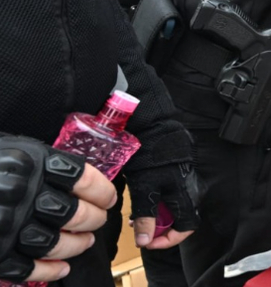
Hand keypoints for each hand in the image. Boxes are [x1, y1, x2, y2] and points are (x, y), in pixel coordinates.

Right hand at [0, 136, 117, 282]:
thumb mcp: (13, 151)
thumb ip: (43, 164)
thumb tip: (84, 182)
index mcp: (27, 164)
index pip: (81, 178)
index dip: (102, 190)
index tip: (109, 197)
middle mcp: (17, 194)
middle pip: (74, 213)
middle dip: (94, 219)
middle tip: (99, 220)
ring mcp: (3, 225)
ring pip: (55, 242)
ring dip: (77, 245)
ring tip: (85, 241)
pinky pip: (27, 268)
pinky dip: (48, 270)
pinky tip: (60, 267)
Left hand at [126, 162, 199, 248]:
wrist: (155, 129)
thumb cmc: (151, 159)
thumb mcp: (145, 190)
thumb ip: (146, 217)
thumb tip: (144, 241)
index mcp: (186, 198)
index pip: (185, 229)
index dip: (168, 240)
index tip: (148, 242)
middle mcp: (191, 192)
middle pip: (180, 220)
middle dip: (159, 229)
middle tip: (140, 230)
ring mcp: (187, 182)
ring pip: (175, 209)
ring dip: (157, 217)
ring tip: (136, 217)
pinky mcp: (180, 175)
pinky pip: (173, 197)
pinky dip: (159, 205)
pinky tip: (143, 201)